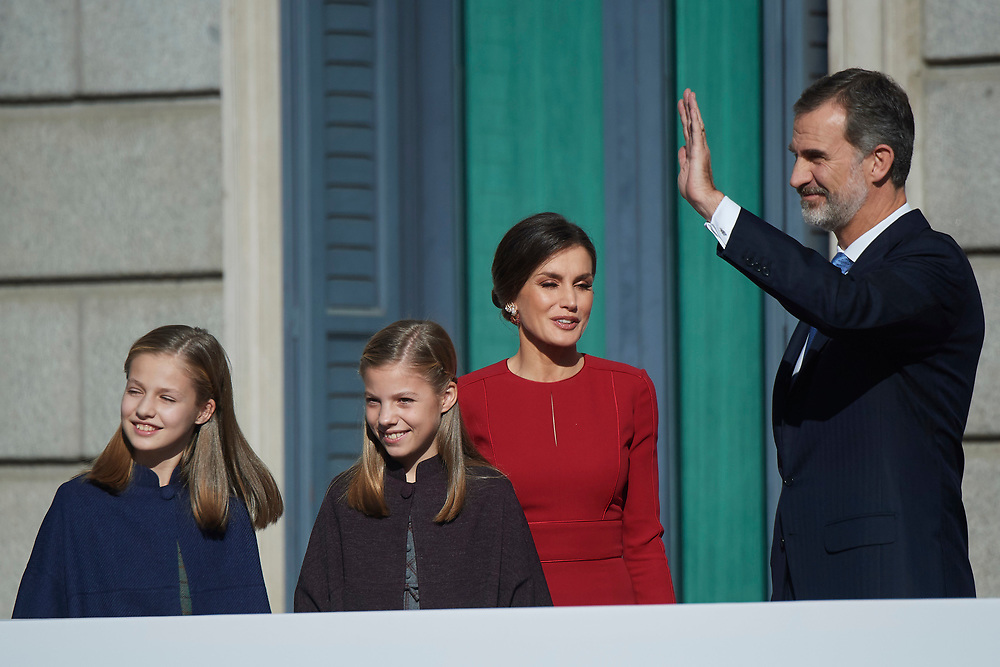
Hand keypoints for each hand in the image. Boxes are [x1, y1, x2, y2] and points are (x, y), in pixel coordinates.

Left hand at [677, 88, 724, 219]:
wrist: (700, 198)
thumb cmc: (693, 188)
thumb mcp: (683, 170)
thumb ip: (683, 158)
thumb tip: (682, 148)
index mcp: (694, 151)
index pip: (688, 130)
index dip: (685, 116)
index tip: (682, 103)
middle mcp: (698, 146)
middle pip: (692, 122)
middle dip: (689, 106)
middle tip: (686, 91)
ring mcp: (699, 147)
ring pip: (695, 123)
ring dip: (692, 108)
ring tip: (689, 93)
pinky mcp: (699, 151)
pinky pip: (696, 131)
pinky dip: (694, 118)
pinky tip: (692, 108)